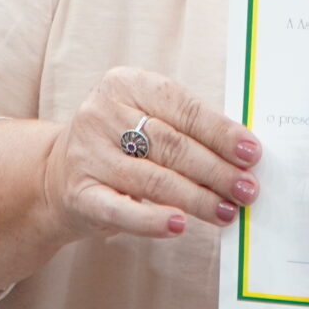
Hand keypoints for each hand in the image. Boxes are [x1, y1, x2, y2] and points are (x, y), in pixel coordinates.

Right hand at [38, 66, 261, 241]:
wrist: (56, 173)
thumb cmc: (120, 144)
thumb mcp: (147, 120)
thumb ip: (187, 130)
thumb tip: (242, 155)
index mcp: (125, 83)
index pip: (182, 107)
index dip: (220, 132)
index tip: (251, 153)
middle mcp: (101, 113)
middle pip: (171, 144)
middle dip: (216, 169)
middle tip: (246, 189)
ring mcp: (87, 154)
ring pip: (153, 178)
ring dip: (196, 198)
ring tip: (226, 210)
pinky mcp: (79, 193)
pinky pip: (121, 209)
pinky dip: (152, 219)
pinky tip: (180, 224)